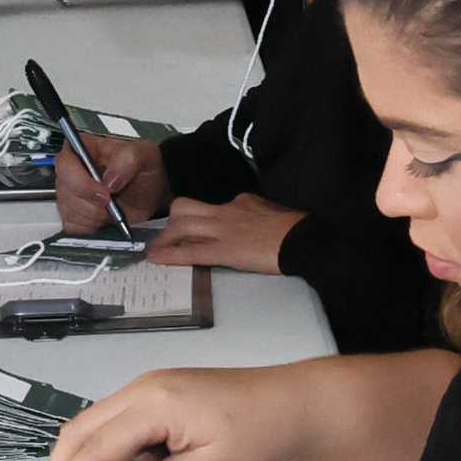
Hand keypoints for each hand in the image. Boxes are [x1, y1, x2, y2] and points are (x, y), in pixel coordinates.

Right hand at [29, 364, 290, 460]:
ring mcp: (149, 387)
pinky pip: (118, 420)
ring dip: (81, 458)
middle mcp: (143, 388)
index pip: (97, 446)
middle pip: (83, 428)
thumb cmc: (258, 434)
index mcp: (155, 404)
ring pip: (96, 423)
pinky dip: (105, 448)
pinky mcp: (158, 392)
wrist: (293, 403)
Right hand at [50, 128, 167, 234]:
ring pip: (68, 212)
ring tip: (112, 211)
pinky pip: (72, 227)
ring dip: (93, 217)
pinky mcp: (73, 216)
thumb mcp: (144, 155)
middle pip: (65, 192)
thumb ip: (128, 160)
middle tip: (113, 205)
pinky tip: (104, 221)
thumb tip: (110, 180)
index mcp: (83, 148)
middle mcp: (71, 171)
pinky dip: (90, 229)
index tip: (105, 195)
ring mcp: (69, 194)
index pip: (66, 164)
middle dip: (91, 205)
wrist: (151, 193)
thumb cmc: (144, 169)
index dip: (81, 182)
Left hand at [147, 191, 295, 270]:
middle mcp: (227, 210)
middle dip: (171, 223)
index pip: (210, 207)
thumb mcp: (273, 213)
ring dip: (165, 238)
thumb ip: (257, 214)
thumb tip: (252, 219)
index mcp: (241, 201)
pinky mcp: (225, 250)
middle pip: (186, 208)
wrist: (305, 239)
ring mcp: (224, 229)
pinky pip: (190, 251)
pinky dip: (170, 254)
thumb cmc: (297, 229)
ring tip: (154, 249)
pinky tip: (157, 258)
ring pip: (182, 225)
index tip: (193, 228)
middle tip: (165, 237)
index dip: (198, 219)